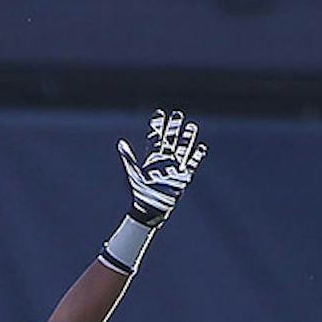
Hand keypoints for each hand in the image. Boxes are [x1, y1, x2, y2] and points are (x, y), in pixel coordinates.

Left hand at [117, 109, 205, 226]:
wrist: (151, 208)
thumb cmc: (141, 192)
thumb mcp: (133, 172)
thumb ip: (128, 157)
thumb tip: (120, 143)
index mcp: (152, 158)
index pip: (156, 137)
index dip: (158, 125)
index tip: (159, 113)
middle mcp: (164, 160)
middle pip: (171, 140)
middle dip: (174, 127)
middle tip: (177, 114)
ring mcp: (174, 167)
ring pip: (183, 149)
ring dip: (187, 138)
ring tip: (191, 126)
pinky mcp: (183, 176)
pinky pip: (192, 164)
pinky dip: (196, 156)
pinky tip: (201, 147)